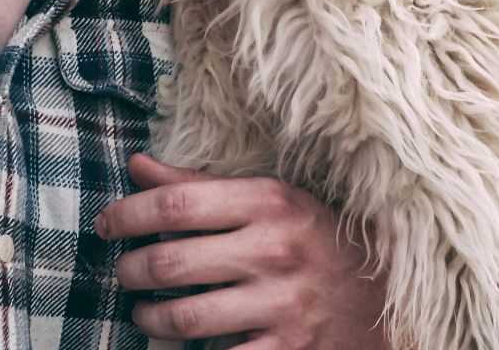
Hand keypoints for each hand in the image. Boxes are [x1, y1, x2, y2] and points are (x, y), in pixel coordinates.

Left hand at [95, 153, 389, 348]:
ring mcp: (283, 306)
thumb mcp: (270, 199)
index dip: (126, 214)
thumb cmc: (317, 240)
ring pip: (182, 318)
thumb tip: (137, 165)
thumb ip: (200, 185)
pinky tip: (173, 348)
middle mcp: (275, 251)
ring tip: (145, 311)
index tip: (106, 225)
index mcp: (269, 203)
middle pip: (169, 262)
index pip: (174, 204)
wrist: (392, 296)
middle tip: (122, 273)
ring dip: (149, 317)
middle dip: (129, 271)